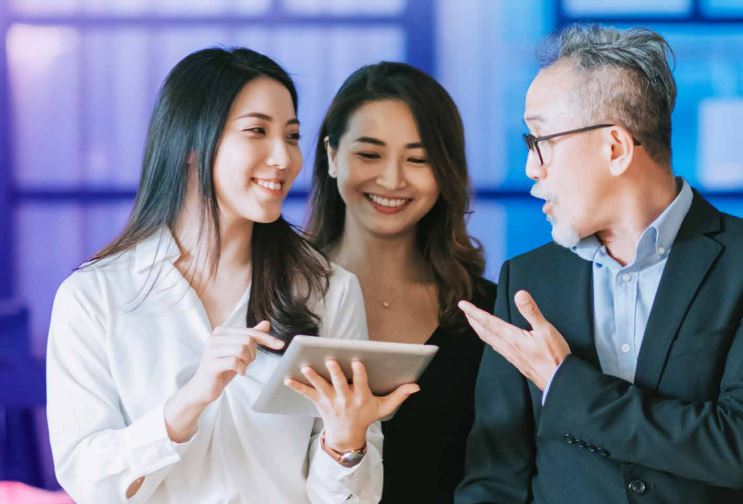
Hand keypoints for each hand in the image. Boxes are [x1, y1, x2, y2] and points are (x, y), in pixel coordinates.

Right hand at [165, 320, 283, 441]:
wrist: (202, 390)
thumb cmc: (222, 370)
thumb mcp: (239, 352)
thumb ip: (251, 337)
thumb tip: (266, 323)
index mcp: (221, 332)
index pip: (250, 332)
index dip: (267, 338)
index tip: (281, 344)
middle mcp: (214, 338)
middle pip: (247, 339)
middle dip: (253, 354)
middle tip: (247, 363)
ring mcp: (211, 351)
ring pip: (242, 349)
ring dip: (247, 361)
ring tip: (241, 367)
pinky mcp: (210, 364)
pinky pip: (235, 361)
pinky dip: (242, 369)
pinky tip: (239, 373)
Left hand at [284, 360, 418, 450]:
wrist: (347, 436)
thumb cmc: (367, 416)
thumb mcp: (384, 408)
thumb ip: (399, 395)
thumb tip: (416, 386)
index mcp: (361, 397)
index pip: (360, 383)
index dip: (359, 372)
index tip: (358, 361)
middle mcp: (345, 399)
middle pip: (339, 384)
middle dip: (335, 372)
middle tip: (331, 360)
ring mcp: (331, 402)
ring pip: (321, 387)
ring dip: (313, 377)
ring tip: (305, 367)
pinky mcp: (319, 403)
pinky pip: (307, 394)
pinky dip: (297, 387)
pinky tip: (287, 378)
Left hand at [458, 290, 569, 389]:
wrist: (559, 382)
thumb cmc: (554, 357)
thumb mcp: (546, 330)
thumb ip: (531, 312)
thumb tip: (519, 294)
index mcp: (512, 338)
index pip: (488, 322)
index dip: (474, 312)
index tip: (462, 304)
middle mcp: (508, 347)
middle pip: (485, 331)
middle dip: (473, 320)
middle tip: (464, 310)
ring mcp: (512, 356)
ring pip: (490, 340)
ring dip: (480, 329)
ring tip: (474, 323)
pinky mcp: (517, 362)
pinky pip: (498, 348)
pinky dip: (490, 339)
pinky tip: (494, 340)